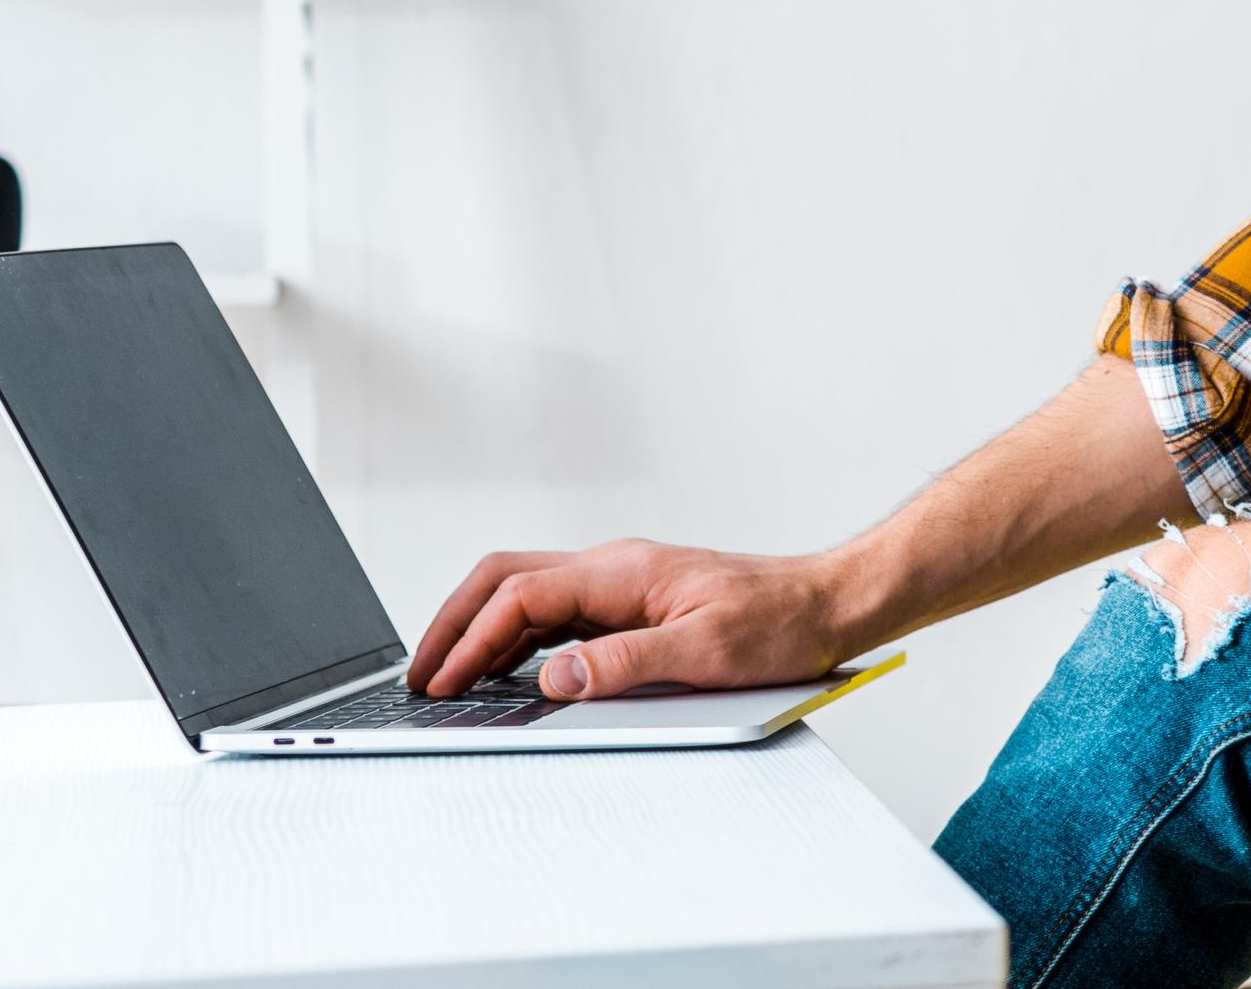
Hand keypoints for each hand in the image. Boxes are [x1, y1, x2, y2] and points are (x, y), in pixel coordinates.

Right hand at [409, 538, 861, 700]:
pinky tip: (510, 673)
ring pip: (528, 594)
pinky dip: (518, 639)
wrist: (830, 603)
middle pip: (507, 579)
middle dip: (455, 623)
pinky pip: (558, 614)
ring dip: (482, 631)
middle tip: (421, 675)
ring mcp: (624, 584)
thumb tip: (554, 677)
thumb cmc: (781, 621)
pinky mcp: (636, 604)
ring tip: (450, 678)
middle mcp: (617, 568)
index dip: (471, 640)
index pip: (520, 595)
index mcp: (624, 570)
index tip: (440, 682)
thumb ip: (625, 663)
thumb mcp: (704, 651)